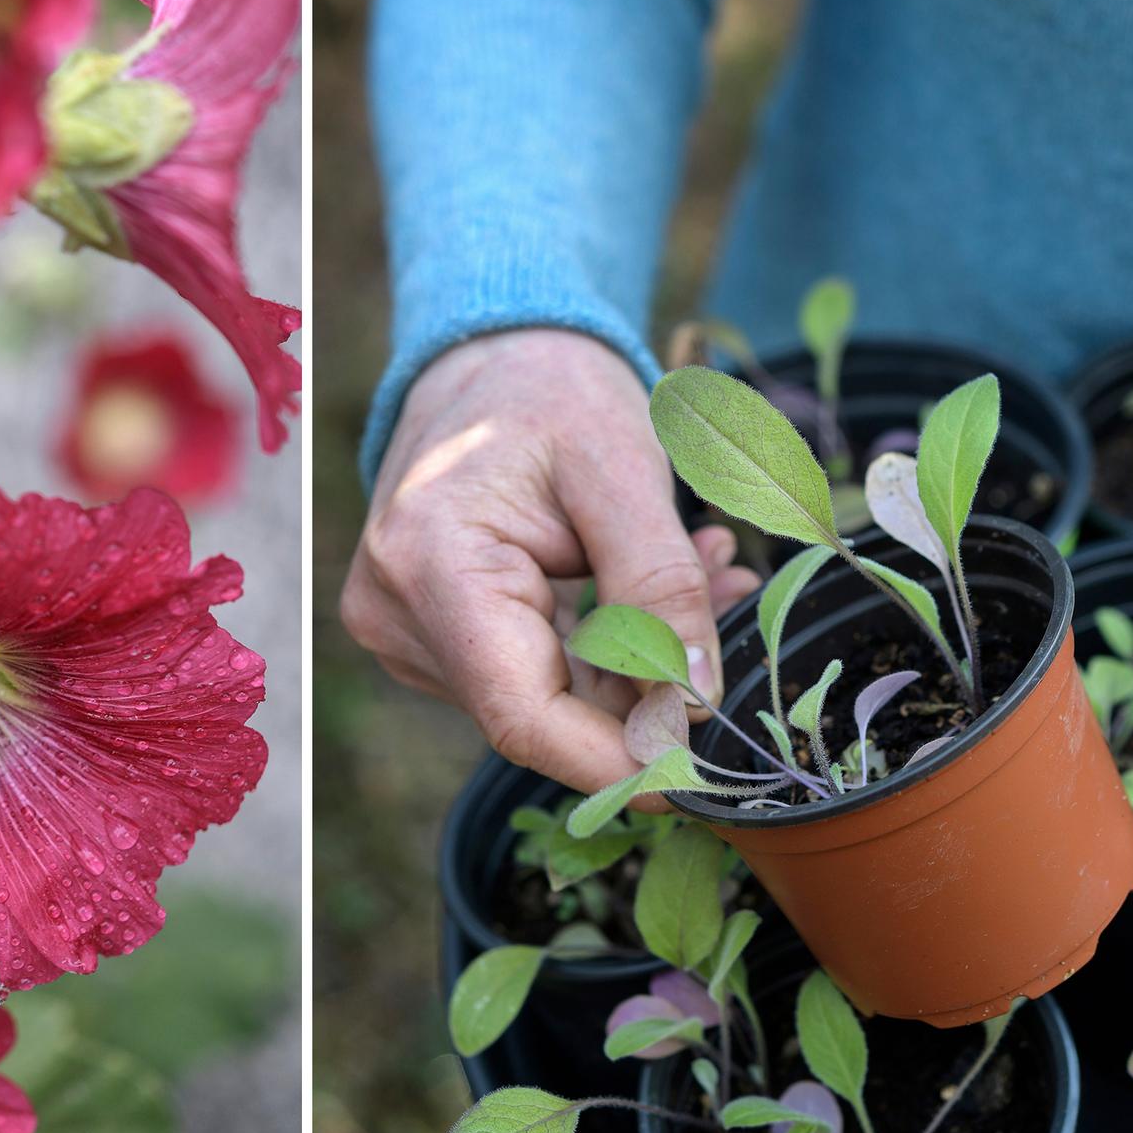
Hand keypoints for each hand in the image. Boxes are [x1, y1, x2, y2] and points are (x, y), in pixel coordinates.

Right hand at [341, 329, 760, 794]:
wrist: (492, 355)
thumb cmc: (553, 392)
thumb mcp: (624, 469)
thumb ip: (662, 588)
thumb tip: (695, 706)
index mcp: (430, 563)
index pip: (523, 716)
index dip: (616, 761)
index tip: (703, 777)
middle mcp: (396, 611)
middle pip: (539, 711)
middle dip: (648, 690)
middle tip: (736, 603)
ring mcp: (405, 628)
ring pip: (547, 694)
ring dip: (639, 657)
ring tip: (709, 567)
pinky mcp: (429, 633)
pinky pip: (534, 669)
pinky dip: (607, 644)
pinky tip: (655, 589)